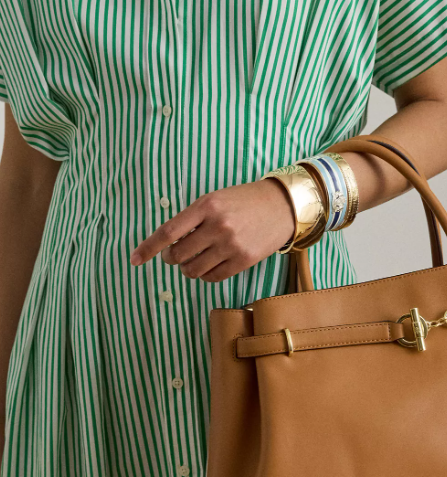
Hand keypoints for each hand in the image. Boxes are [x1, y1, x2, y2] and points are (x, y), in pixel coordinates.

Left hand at [130, 179, 294, 281]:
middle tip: (175, 255)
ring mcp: (231, 245)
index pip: (168, 232)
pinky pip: (213, 277)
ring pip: (194, 270)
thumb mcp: (216, 199)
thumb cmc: (244, 201)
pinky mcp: (244, 260)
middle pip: (179, 254)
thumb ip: (193, 218)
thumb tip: (168, 245)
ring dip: (188, 269)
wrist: (281, 206)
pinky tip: (209, 265)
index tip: (135, 259)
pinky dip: (205, 275)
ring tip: (194, 260)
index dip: (148, 248)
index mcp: (206, 206)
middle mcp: (218, 226)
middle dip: (171, 258)